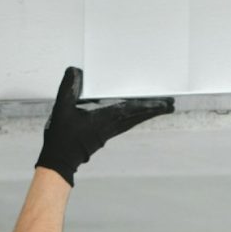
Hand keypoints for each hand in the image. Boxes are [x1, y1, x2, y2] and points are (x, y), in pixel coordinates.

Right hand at [34, 67, 173, 185]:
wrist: (59, 160)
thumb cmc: (62, 136)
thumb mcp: (62, 109)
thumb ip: (68, 89)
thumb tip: (75, 71)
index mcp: (104, 119)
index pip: (131, 110)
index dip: (148, 105)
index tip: (164, 103)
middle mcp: (110, 126)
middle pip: (138, 116)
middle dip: (155, 110)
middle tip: (171, 104)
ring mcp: (109, 132)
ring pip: (133, 121)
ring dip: (147, 114)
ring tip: (161, 109)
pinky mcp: (104, 136)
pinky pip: (125, 125)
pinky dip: (135, 118)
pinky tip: (137, 116)